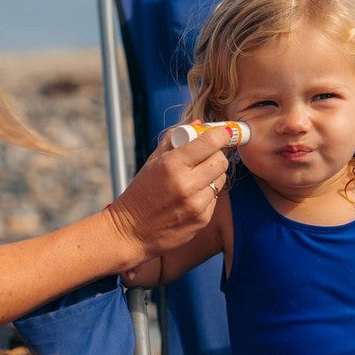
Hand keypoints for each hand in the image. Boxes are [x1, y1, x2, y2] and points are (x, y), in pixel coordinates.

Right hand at [107, 126, 229, 264]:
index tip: (223, 133)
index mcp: (172, 164)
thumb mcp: (152, 162)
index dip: (221, 135)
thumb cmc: (140, 192)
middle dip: (217, 155)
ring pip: (221, 180)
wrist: (131, 231)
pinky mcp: (202, 219)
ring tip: (196, 178)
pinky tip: (191, 197)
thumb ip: (174, 140)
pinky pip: (215, 198)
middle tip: (207, 156)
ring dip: (213, 175)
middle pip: (221, 160)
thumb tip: (197, 123)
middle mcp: (186, 184)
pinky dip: (207, 194)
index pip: (210, 142)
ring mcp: (196, 204)